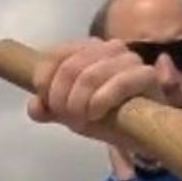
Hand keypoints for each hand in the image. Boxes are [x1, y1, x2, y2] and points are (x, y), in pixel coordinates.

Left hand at [26, 39, 163, 149]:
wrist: (142, 133)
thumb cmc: (107, 117)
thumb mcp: (72, 113)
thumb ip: (49, 108)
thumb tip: (35, 106)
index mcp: (88, 50)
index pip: (55, 55)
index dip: (45, 81)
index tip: (48, 104)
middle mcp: (108, 48)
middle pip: (69, 68)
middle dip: (62, 100)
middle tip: (69, 119)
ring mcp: (129, 60)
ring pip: (89, 76)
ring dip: (79, 105)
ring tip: (83, 121)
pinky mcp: (146, 76)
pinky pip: (118, 84)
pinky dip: (101, 102)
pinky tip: (97, 115)